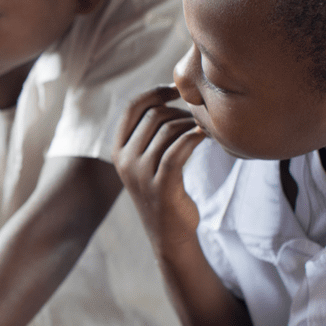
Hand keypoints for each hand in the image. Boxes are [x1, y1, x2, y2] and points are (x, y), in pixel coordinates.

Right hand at [112, 85, 206, 256]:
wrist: (170, 235)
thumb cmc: (165, 192)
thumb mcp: (147, 162)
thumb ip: (150, 135)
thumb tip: (169, 96)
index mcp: (118, 151)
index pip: (132, 107)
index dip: (155, 92)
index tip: (177, 90)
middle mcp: (125, 161)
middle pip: (154, 116)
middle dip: (180, 111)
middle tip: (199, 120)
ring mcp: (141, 174)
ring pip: (168, 130)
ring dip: (192, 124)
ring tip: (205, 130)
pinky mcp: (162, 186)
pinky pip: (178, 149)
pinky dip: (195, 137)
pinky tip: (208, 137)